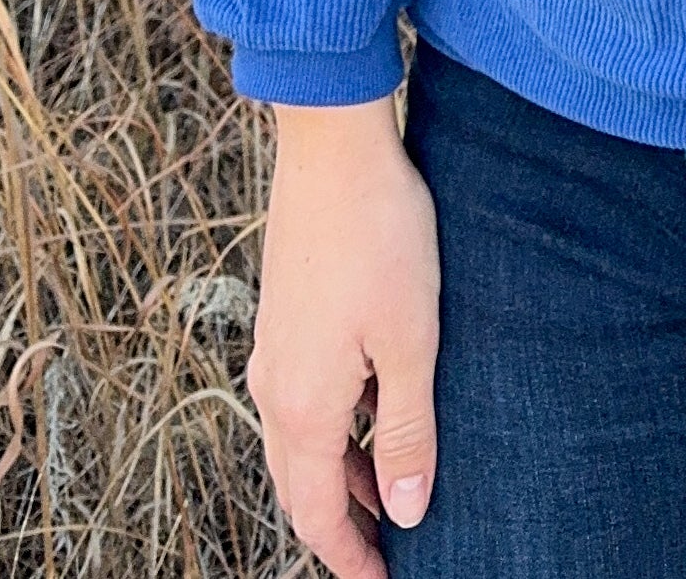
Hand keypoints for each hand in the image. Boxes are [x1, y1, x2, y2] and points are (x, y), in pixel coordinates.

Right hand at [248, 98, 440, 576]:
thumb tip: (408, 515)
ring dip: (342, 477)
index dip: (352, 559)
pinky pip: (301, 401)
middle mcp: (273, 388)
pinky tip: (373, 413)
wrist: (333, 147)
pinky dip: (334, 430)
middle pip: (301, 487)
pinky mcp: (285, 317)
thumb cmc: (381, 237)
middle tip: (387, 554)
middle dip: (343, 527)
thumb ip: (408, 431)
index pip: (318, 514)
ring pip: (300, 444)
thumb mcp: (412, 340)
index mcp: (302, 406)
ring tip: (395, 492)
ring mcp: (274, 351)